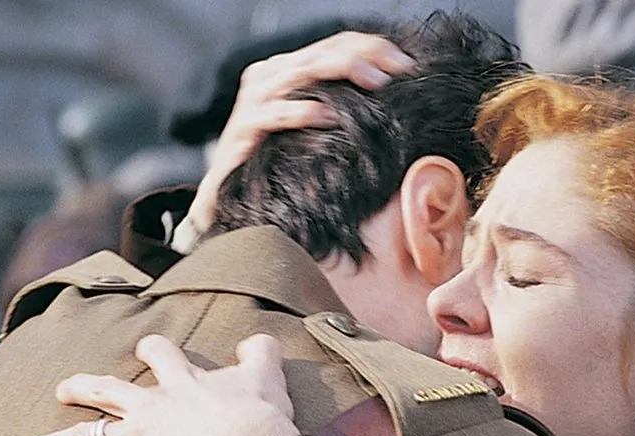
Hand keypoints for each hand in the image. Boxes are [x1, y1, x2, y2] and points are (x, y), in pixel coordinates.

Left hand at [25, 334, 300, 435]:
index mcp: (183, 382)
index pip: (161, 356)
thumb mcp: (265, 375)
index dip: (153, 351)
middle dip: (84, 389)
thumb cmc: (257, 415)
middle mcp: (151, 407)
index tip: (146, 350)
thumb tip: (259, 342)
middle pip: (108, 391)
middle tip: (65, 389)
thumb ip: (260, 353)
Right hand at [188, 31, 415, 232]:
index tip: (405, 64)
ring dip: (342, 73)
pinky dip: (305, 112)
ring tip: (375, 82)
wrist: (228, 192)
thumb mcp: (312, 124)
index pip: (333, 44)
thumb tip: (386, 96)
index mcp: (286, 68)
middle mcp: (269, 75)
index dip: (372, 47)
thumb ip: (339, 104)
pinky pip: (277, 113)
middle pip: (322, 52)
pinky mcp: (244, 127)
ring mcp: (254, 99)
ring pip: (302, 72)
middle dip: (365, 56)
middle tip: (397, 69)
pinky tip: (331, 117)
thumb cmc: (276, 157)